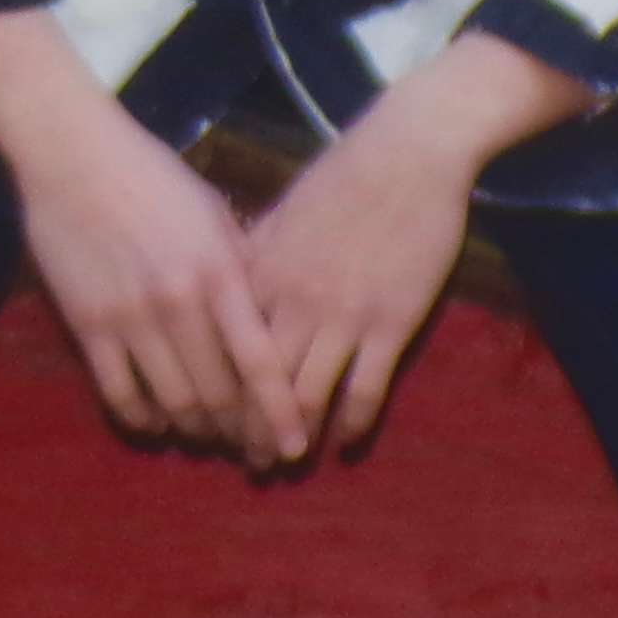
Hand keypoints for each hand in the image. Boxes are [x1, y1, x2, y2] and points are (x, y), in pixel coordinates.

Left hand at [245, 115, 477, 458]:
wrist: (408, 153)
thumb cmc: (344, 175)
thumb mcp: (282, 211)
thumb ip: (252, 252)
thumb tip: (228, 279)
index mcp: (260, 274)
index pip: (224, 350)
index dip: (215, 394)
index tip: (209, 422)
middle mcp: (293, 303)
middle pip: (258, 385)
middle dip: (249, 431)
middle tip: (247, 462)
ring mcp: (343, 316)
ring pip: (306, 396)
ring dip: (294, 439)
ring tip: (288, 465)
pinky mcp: (390, 323)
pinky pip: (365, 389)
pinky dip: (353, 424)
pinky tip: (346, 443)